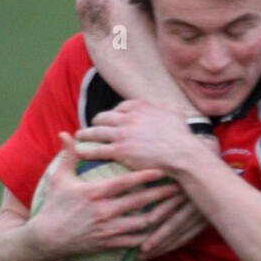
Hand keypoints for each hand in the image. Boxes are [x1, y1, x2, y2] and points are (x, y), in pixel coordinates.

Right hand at [27, 135, 182, 260]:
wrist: (46, 239)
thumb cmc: (53, 206)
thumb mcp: (58, 178)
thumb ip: (67, 155)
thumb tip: (66, 133)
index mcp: (94, 192)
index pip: (125, 182)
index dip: (146, 174)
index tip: (163, 168)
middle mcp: (104, 211)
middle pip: (140, 201)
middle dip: (161, 193)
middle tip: (179, 186)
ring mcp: (108, 229)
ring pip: (142, 223)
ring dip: (161, 215)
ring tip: (176, 208)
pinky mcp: (109, 244)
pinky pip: (135, 241)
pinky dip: (150, 236)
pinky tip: (162, 229)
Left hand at [76, 100, 197, 173]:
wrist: (182, 153)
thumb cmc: (182, 137)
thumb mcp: (176, 115)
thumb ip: (168, 111)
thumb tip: (171, 110)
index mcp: (140, 106)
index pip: (121, 107)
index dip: (114, 113)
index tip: (112, 118)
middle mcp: (128, 117)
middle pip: (105, 117)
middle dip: (97, 121)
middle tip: (92, 126)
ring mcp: (122, 134)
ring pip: (96, 132)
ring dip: (85, 133)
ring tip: (79, 136)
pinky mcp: (119, 150)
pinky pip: (97, 149)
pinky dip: (86, 150)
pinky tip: (78, 151)